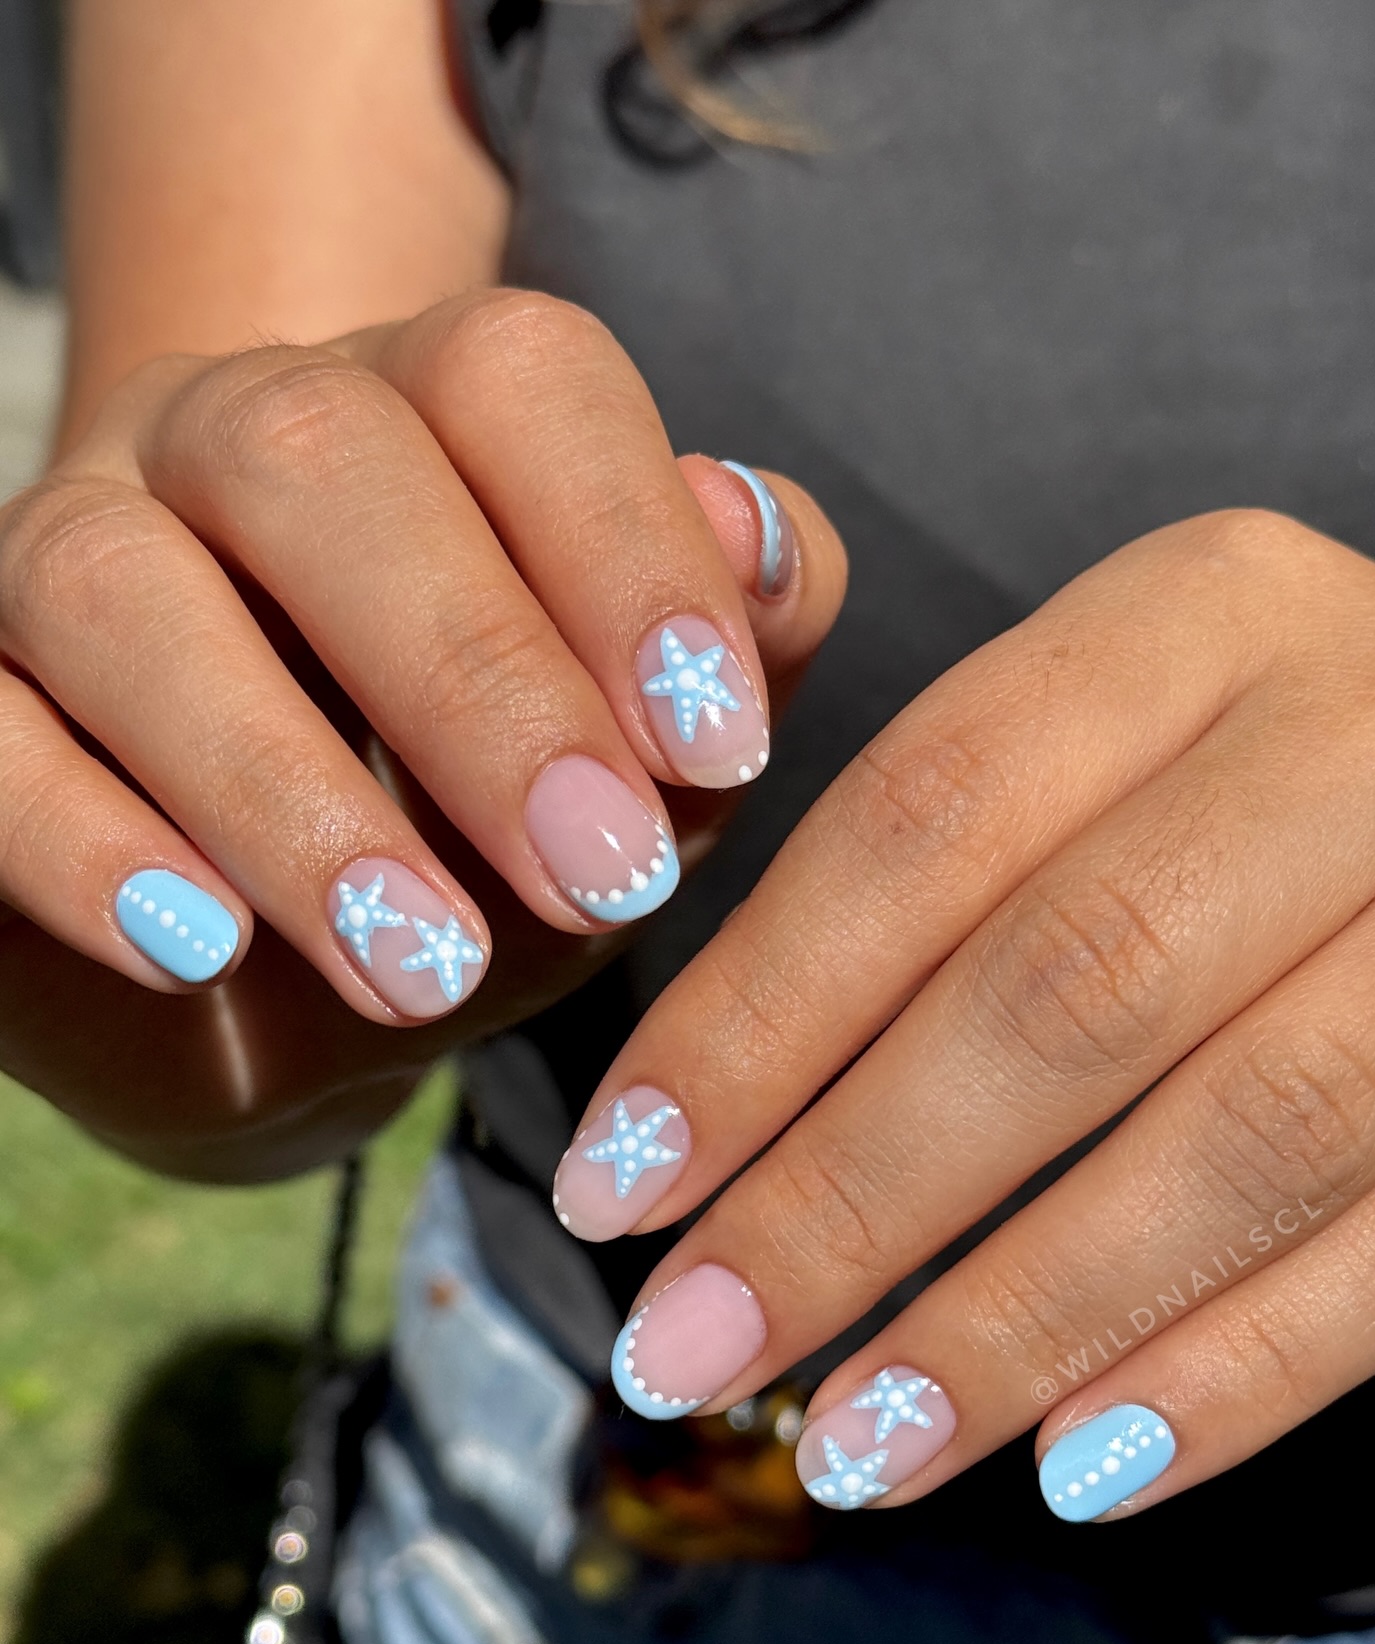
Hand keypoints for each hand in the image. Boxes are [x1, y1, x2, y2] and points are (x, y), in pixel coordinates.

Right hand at [0, 290, 844, 1175]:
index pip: (516, 375)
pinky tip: (195, 949)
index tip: (717, 749)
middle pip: (313, 450)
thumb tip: (752, 528)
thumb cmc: (494, 837)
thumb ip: (733, 641)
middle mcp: (224, 438)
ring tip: (421, 969)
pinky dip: (81, 843)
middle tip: (597, 881)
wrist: (289, 983)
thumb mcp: (646, 759)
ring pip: (116, 586)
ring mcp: (64, 553)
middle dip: (475, 676)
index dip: (623, 546)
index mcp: (420, 412)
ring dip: (282, 785)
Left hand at [556, 509, 1374, 1520]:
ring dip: (1024, 1320)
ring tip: (851, 1450)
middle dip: (851, 1197)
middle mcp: (1364, 731)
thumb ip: (933, 835)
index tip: (614, 1186)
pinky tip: (1077, 1469)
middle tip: (685, 1351)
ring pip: (1248, 1133)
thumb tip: (694, 1091)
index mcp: (1201, 615)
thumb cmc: (1259, 768)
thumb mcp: (1115, 718)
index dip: (753, 1017)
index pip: (925, 817)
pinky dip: (1240, 1373)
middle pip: (1071, 984)